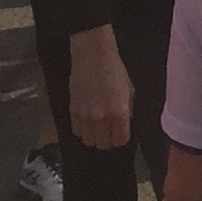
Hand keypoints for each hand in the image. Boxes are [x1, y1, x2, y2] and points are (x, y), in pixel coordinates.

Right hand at [69, 24, 135, 150]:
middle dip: (108, 139)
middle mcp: (102, 118)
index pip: (120, 140)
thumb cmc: (115, 70)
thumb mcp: (129, 91)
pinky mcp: (72, 111)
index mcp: (119, 112)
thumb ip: (126, 112)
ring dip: (94, 136)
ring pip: (88, 141)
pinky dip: (82, 129)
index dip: (121, 138)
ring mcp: (85, 116)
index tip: (120, 133)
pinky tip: (87, 120)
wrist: (93, 56)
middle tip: (109, 131)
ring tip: (97, 126)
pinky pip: (76, 131)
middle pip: (103, 144)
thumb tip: (123, 126)